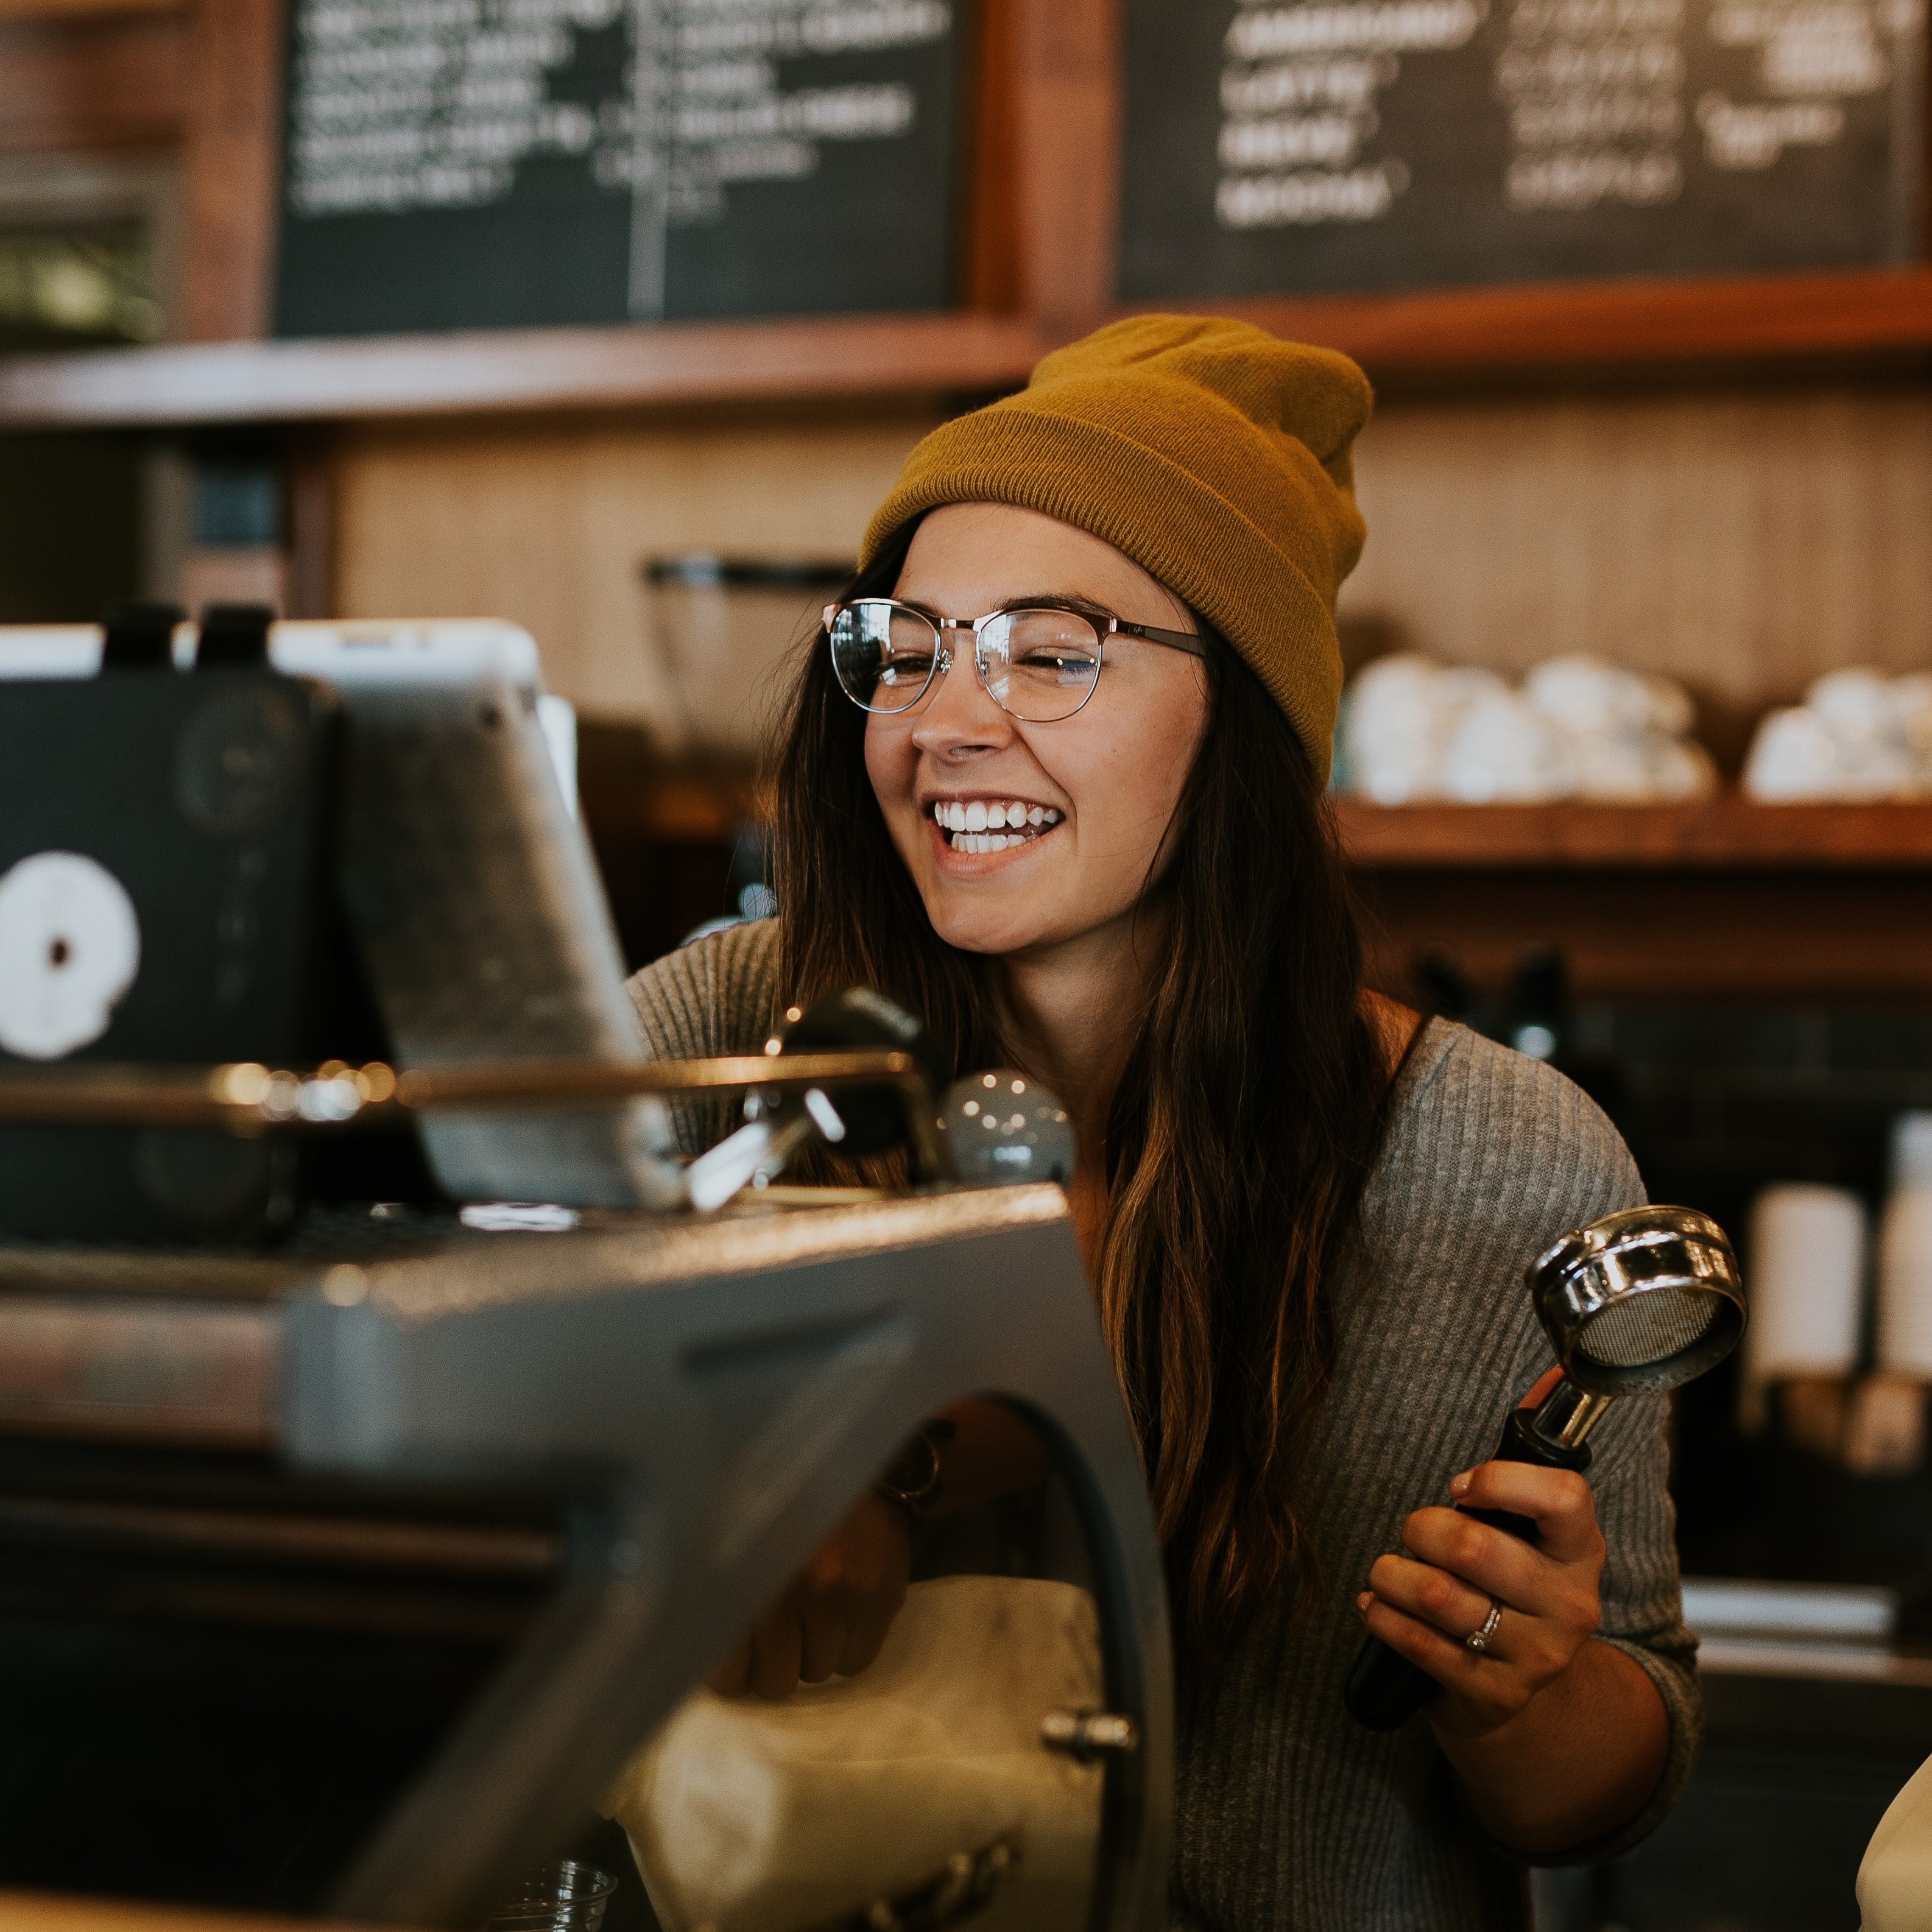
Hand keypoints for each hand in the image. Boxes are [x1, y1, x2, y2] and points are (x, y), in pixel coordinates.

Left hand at [709, 1491, 910, 1700]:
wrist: (854, 1471)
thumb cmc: (784, 1511)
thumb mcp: (739, 1544)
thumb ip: (721, 1600)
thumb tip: (709, 1663)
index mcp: (746, 1575)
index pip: (727, 1671)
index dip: (732, 1674)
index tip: (738, 1660)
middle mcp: (790, 1589)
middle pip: (775, 1682)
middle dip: (774, 1667)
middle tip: (779, 1638)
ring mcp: (839, 1596)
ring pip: (817, 1673)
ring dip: (813, 1653)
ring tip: (815, 1612)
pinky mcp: (879, 1601)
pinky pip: (855, 1665)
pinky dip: (847, 1650)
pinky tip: (844, 1614)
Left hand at [1356, 1368, 1606, 1739]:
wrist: (1521, 1699)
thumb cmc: (1512, 1589)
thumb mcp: (1532, 1529)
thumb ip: (1529, 1455)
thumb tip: (1553, 1373)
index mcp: (1581, 1549)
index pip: (1562, 1497)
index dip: (1499, 1481)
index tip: (1462, 1486)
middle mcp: (1569, 1603)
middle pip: (1473, 1547)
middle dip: (1421, 1528)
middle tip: (1414, 1532)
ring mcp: (1535, 1655)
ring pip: (1437, 1595)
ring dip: (1391, 1573)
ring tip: (1387, 1570)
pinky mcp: (1492, 1695)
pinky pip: (1418, 1644)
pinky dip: (1382, 1615)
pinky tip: (1376, 1604)